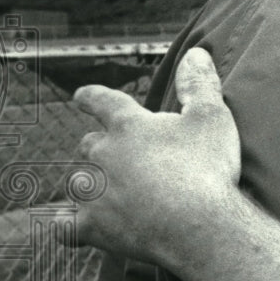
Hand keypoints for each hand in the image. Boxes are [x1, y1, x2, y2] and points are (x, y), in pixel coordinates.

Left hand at [72, 48, 240, 267]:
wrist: (200, 227)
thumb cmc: (208, 169)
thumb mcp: (213, 118)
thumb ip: (200, 84)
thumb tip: (196, 52)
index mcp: (129, 125)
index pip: (102, 101)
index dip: (91, 97)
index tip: (81, 96)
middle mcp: (103, 155)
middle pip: (89, 145)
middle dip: (99, 147)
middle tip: (117, 155)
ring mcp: (95, 193)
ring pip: (79, 184)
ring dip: (89, 186)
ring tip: (103, 193)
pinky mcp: (93, 228)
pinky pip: (66, 227)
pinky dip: (68, 226)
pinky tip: (72, 228)